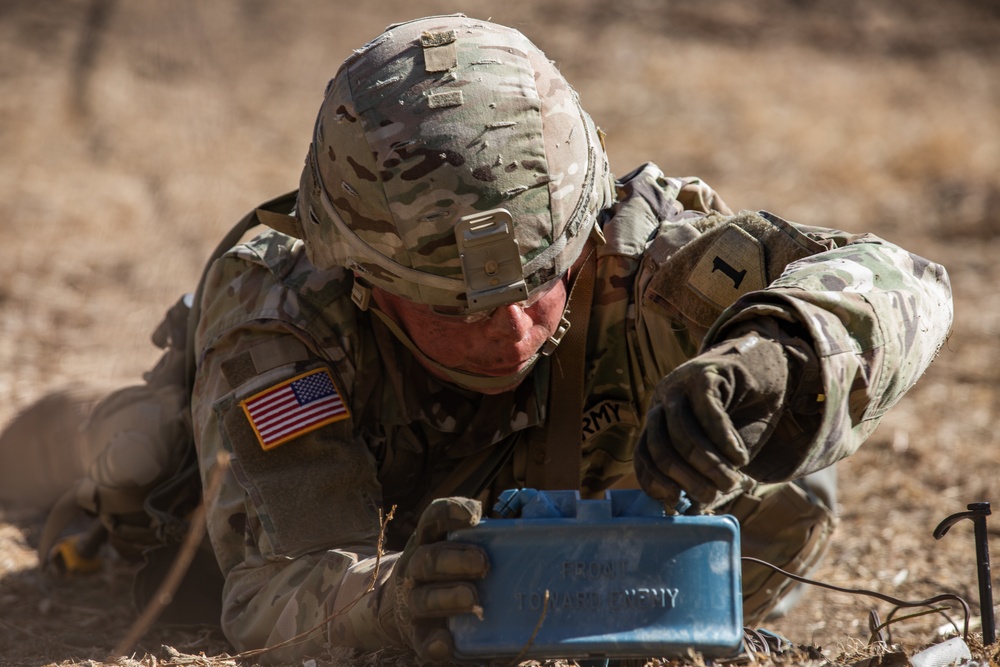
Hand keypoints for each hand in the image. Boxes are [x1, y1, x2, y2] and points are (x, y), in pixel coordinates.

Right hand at [387, 497, 489, 661]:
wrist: (408, 607)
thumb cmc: (454, 570)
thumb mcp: (465, 544)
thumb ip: (496, 532)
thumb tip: (538, 512)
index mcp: (430, 540)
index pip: (433, 519)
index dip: (449, 512)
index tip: (473, 516)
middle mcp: (417, 568)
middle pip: (428, 559)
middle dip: (455, 559)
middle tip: (483, 564)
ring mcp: (414, 601)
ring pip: (423, 598)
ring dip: (447, 597)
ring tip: (472, 599)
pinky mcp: (418, 634)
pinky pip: (422, 640)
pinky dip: (434, 642)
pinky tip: (446, 642)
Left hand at [635, 332, 788, 509]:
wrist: (757, 370)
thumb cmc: (733, 419)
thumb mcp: (710, 446)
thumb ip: (699, 473)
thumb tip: (692, 513)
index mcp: (656, 422)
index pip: (642, 455)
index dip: (655, 481)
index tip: (675, 502)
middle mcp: (661, 402)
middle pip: (662, 446)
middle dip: (687, 477)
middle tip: (713, 494)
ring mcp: (680, 386)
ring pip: (685, 433)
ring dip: (710, 463)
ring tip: (732, 480)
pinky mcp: (705, 375)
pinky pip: (709, 413)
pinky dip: (725, 441)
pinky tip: (740, 458)